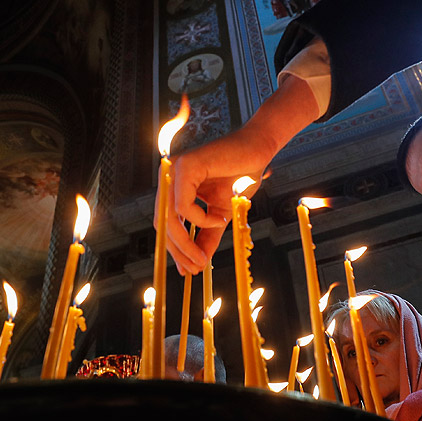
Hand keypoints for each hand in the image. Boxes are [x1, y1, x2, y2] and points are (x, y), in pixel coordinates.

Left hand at [158, 74, 323, 274]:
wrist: (259, 150)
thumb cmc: (241, 175)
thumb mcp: (222, 213)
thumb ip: (208, 235)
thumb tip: (199, 262)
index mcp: (175, 187)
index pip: (166, 223)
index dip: (175, 249)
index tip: (189, 270)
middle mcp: (169, 177)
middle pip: (162, 222)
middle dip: (178, 250)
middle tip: (195, 268)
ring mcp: (175, 170)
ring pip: (169, 216)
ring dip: (185, 242)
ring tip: (203, 257)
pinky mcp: (186, 166)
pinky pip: (183, 204)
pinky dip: (200, 218)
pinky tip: (219, 220)